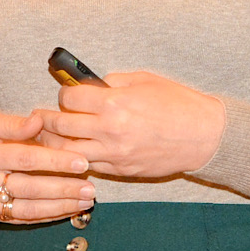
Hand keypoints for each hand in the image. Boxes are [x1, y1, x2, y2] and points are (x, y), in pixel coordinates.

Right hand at [0, 110, 95, 223]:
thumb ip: (11, 124)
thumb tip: (41, 121)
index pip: (25, 158)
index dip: (55, 161)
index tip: (81, 161)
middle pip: (29, 187)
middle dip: (63, 189)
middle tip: (91, 187)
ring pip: (26, 209)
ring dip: (58, 207)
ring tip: (84, 202)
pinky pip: (17, 219)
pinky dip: (43, 217)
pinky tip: (63, 212)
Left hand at [36, 72, 225, 177]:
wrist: (204, 136)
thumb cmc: (178, 103)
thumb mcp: (145, 80)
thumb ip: (113, 81)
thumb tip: (90, 85)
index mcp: (114, 103)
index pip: (69, 99)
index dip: (64, 94)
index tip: (67, 95)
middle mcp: (109, 130)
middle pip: (61, 127)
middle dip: (50, 119)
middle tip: (45, 116)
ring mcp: (114, 154)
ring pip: (67, 153)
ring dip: (56, 144)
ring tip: (52, 137)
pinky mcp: (121, 170)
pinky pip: (89, 166)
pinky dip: (78, 159)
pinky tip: (76, 152)